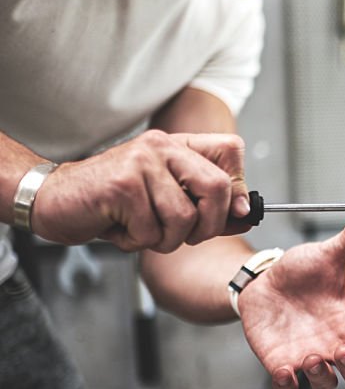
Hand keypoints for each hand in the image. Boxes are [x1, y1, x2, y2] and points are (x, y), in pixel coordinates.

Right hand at [32, 130, 249, 251]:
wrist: (52, 200)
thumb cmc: (113, 204)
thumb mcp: (166, 200)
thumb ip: (207, 205)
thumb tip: (246, 213)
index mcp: (177, 145)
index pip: (232, 148)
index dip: (237, 186)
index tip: (226, 212)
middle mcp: (161, 146)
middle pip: (218, 188)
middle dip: (208, 226)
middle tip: (184, 237)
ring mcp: (141, 163)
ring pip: (184, 218)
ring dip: (165, 240)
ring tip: (141, 231)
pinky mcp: (122, 186)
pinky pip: (152, 232)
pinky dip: (137, 243)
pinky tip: (118, 229)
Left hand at [237, 214, 344, 388]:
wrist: (264, 282)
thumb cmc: (300, 272)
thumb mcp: (327, 254)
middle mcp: (333, 343)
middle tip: (344, 353)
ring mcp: (308, 356)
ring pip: (326, 383)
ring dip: (322, 377)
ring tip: (312, 357)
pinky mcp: (282, 362)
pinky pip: (290, 388)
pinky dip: (289, 386)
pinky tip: (285, 370)